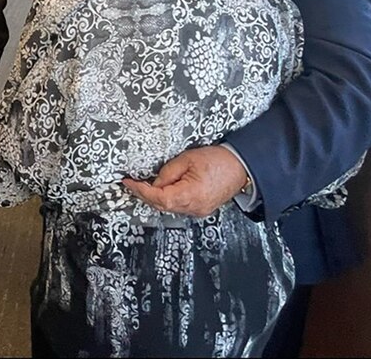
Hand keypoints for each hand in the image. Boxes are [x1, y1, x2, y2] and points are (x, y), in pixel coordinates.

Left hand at [123, 145, 248, 218]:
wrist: (240, 166)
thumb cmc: (219, 161)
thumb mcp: (187, 159)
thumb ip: (167, 172)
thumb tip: (154, 182)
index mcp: (190, 195)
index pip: (158, 198)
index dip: (141, 190)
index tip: (129, 183)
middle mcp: (194, 207)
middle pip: (162, 205)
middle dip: (146, 194)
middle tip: (134, 183)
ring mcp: (198, 210)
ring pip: (170, 207)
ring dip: (157, 197)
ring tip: (147, 184)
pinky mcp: (201, 208)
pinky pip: (179, 206)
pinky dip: (169, 199)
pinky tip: (163, 189)